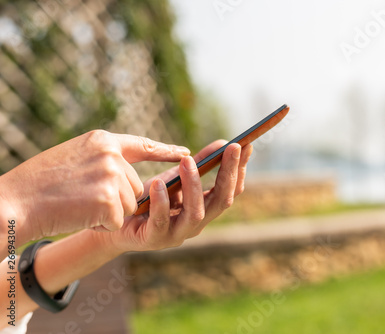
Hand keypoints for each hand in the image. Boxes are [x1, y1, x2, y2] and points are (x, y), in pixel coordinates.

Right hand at [0, 130, 189, 243]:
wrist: (15, 201)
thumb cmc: (39, 182)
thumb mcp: (74, 156)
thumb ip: (103, 158)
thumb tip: (129, 172)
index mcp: (103, 140)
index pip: (142, 145)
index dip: (165, 150)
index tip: (186, 153)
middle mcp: (111, 154)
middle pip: (136, 185)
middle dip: (117, 198)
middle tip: (85, 196)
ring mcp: (111, 176)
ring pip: (130, 204)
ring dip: (109, 211)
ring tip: (80, 204)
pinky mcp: (109, 200)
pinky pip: (118, 220)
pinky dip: (101, 223)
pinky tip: (80, 214)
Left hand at [103, 140, 252, 252]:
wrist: (117, 222)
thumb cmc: (150, 199)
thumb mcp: (176, 177)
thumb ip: (199, 163)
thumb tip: (223, 143)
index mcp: (205, 209)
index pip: (230, 191)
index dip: (240, 169)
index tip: (245, 145)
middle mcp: (196, 224)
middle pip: (221, 201)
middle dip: (228, 174)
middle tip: (230, 148)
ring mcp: (177, 234)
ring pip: (196, 213)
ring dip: (194, 185)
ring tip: (187, 161)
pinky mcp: (154, 239)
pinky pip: (161, 221)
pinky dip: (162, 201)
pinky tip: (159, 183)